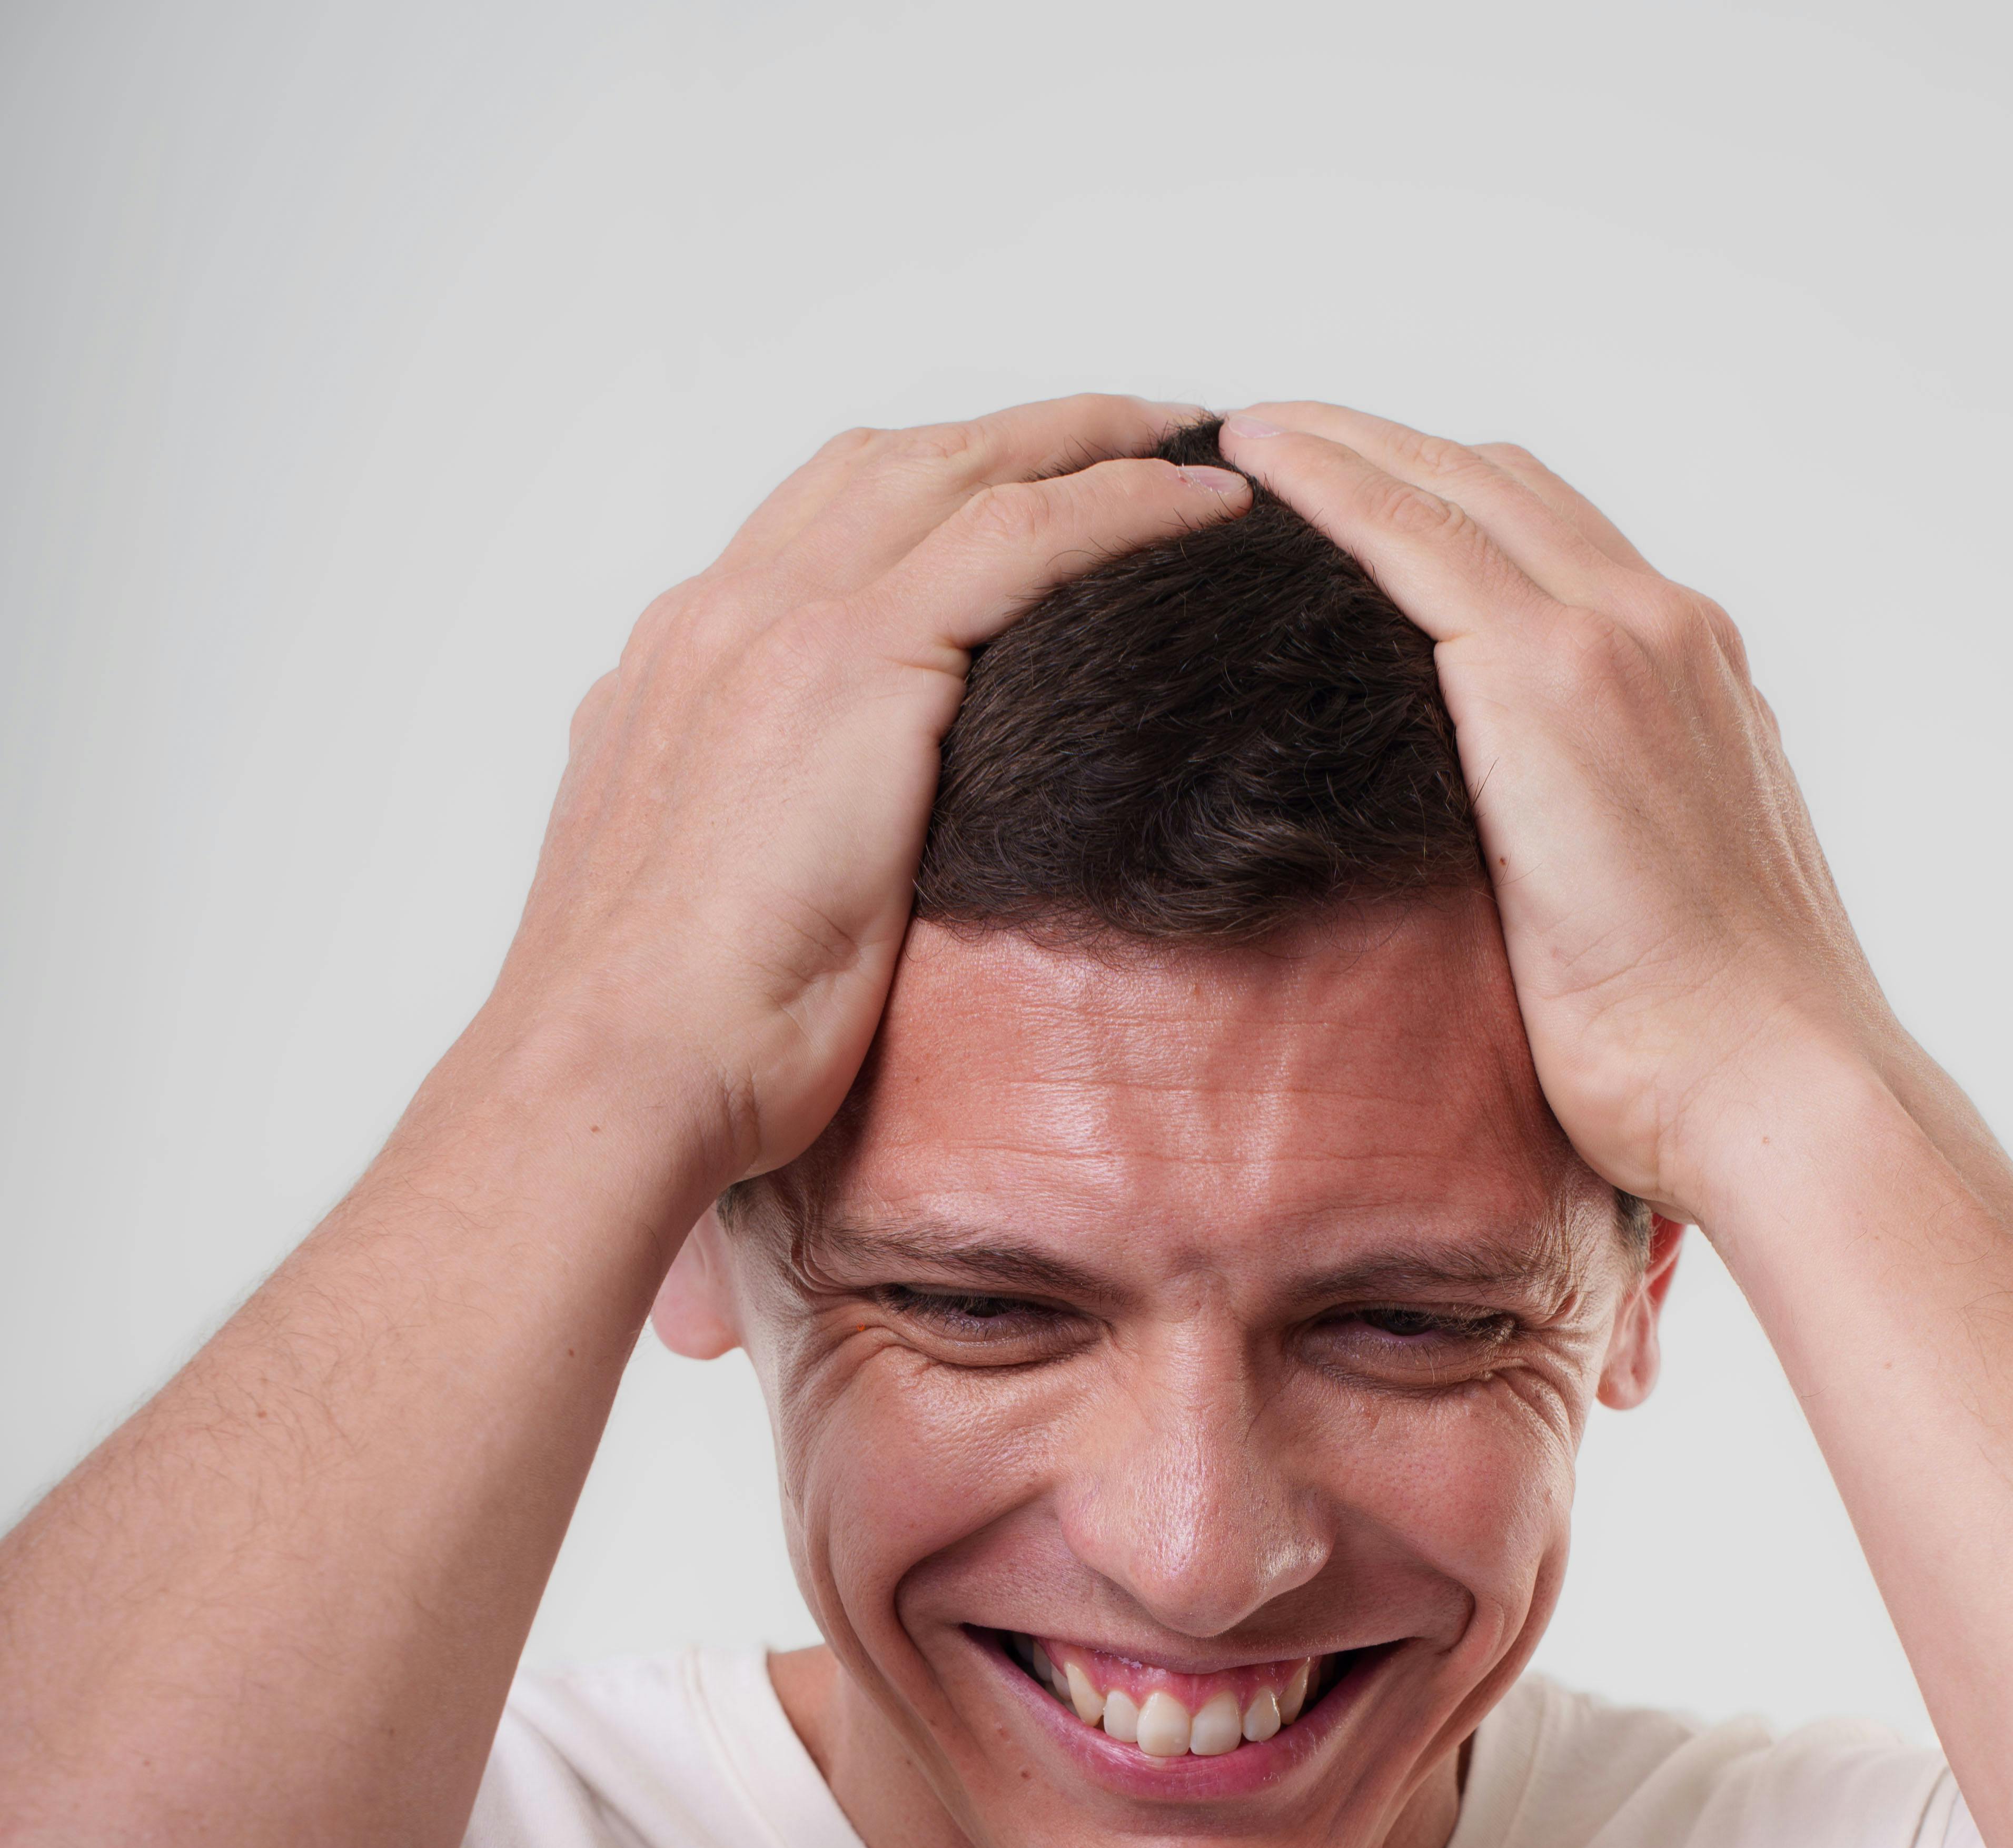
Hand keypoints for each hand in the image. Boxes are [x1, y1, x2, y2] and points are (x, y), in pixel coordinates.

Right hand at [485, 397, 1249, 1197]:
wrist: (617, 1067)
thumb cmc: (670, 1036)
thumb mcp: (700, 902)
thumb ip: (736, 836)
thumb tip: (786, 858)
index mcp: (680, 671)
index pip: (818, 529)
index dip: (928, 493)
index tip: (1015, 497)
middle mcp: (721, 616)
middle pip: (893, 465)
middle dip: (1020, 431)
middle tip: (1134, 429)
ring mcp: (780, 625)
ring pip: (962, 467)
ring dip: (1087, 437)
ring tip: (1191, 441)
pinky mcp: (853, 663)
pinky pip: (1024, 535)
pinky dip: (1123, 501)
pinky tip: (1208, 508)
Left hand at [1214, 403, 1899, 1220]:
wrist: (1771, 1087)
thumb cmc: (1708, 1053)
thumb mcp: (1653, 910)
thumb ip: (1597, 847)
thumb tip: (1520, 880)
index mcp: (1695, 684)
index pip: (1557, 544)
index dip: (1451, 502)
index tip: (1360, 495)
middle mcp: (1666, 632)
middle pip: (1500, 486)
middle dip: (1384, 448)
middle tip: (1271, 438)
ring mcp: (1616, 642)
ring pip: (1451, 487)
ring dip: (1339, 443)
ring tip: (1237, 433)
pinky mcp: (1550, 682)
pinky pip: (1410, 539)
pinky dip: (1329, 484)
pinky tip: (1251, 462)